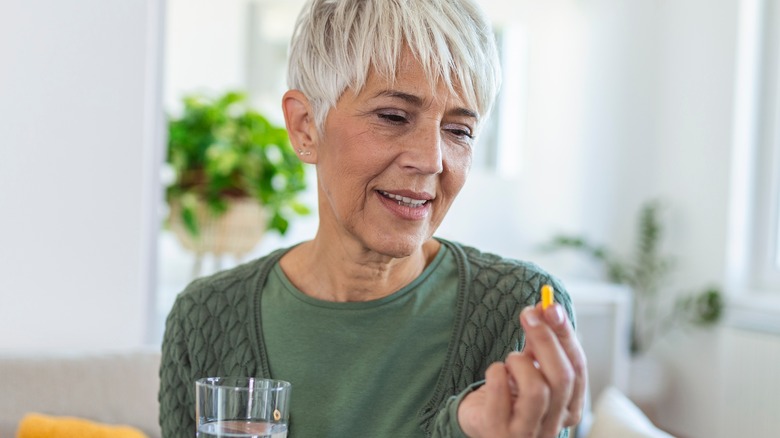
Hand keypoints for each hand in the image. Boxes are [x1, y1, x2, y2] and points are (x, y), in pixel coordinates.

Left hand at [457, 303, 586, 437]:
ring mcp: (526, 432)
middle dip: (545, 339)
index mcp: (568, 408)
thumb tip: (547, 306)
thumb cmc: (510, 397)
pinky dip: (496, 373)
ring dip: (520, 363)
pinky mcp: (497, 430)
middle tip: (527, 314)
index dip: (565, 335)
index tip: (551, 307)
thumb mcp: (531, 370)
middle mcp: (553, 425)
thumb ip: (541, 343)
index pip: (577, 368)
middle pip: (561, 377)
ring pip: (537, 390)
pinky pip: (500, 394)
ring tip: (510, 361)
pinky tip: (495, 372)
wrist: (479, 424)